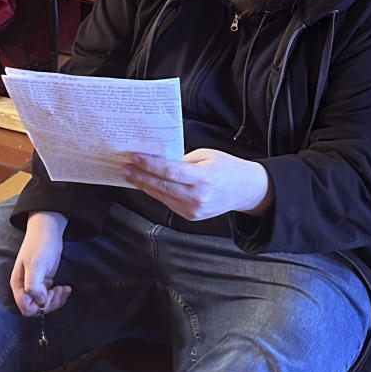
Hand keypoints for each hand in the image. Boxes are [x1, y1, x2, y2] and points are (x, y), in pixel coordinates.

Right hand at [10, 212, 70, 316]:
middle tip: (60, 291)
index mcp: (19, 285)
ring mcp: (34, 285)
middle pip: (36, 308)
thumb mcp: (36, 264)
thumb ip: (33, 284)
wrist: (47, 231)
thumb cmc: (40, 245)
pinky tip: (65, 288)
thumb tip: (39, 301)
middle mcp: (25, 287)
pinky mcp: (43, 282)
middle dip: (50, 303)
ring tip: (64, 289)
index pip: (26, 308)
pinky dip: (59, 295)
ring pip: (44, 304)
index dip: (40, 306)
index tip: (51, 294)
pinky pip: (49, 296)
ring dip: (56, 300)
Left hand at [122, 149, 273, 220]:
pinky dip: (156, 193)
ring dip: (144, 185)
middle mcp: (197, 197)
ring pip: (161, 196)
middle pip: (161, 185)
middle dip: (140, 176)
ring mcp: (193, 209)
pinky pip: (168, 203)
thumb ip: (183, 160)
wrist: (245, 190)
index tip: (134, 158)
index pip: (169, 171)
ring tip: (130, 175)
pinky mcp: (191, 216)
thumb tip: (159, 160)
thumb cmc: (227, 168)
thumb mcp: (207, 155)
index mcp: (203, 178)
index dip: (149, 165)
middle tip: (125, 167)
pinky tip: (146, 185)